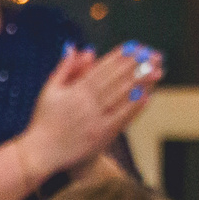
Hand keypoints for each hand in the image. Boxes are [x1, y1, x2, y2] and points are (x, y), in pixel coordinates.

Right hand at [17, 44, 163, 188]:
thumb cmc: (44, 121)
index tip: (134, 46)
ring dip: (141, 82)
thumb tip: (80, 49)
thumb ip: (65, 68)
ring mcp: (95, 119)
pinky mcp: (101, 135)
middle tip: (153, 54)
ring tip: (157, 70)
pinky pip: (122, 118)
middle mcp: (87, 103)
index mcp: (75, 90)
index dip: (120, 56)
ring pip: (122, 96)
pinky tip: (147, 96)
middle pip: (116, 80)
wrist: (41, 153)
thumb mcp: (49, 90)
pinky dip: (134, 107)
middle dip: (136, 65)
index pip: (102, 69)